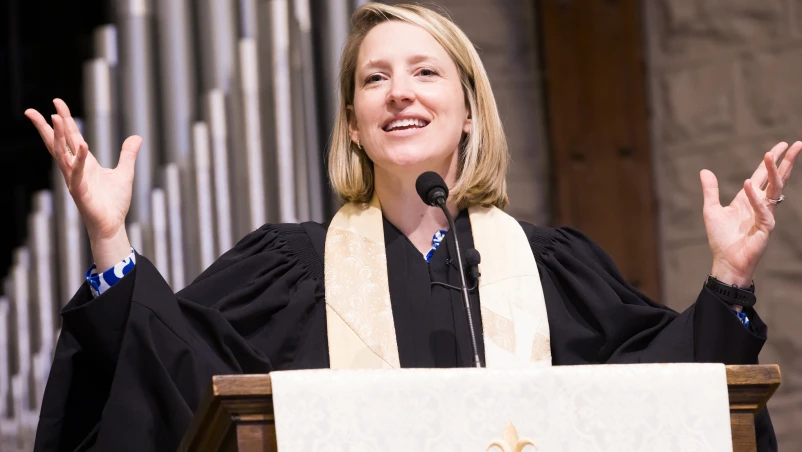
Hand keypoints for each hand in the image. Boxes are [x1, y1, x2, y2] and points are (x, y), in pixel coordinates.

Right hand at [25, 99, 141, 267]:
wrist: (112, 225)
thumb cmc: (114, 202)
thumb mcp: (125, 173)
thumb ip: (128, 154)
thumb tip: (136, 137)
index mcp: (84, 163)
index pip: (71, 137)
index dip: (65, 120)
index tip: (56, 103)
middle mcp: (75, 169)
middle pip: (58, 143)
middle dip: (49, 126)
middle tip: (36, 109)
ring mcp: (75, 180)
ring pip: (62, 155)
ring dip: (58, 137)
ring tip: (55, 118)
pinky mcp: (80, 192)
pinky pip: (77, 173)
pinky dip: (79, 160)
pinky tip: (82, 146)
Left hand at [701, 141, 801, 287]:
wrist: (726, 261)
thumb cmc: (721, 239)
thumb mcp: (712, 210)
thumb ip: (710, 191)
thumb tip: (704, 170)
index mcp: (749, 199)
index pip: (763, 176)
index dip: (771, 161)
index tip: (780, 146)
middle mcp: (760, 204)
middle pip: (777, 179)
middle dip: (786, 162)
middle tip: (795, 144)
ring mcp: (765, 215)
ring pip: (775, 190)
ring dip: (774, 172)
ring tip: (770, 155)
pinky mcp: (765, 228)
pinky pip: (763, 210)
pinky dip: (755, 197)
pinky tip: (748, 184)